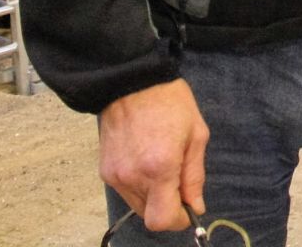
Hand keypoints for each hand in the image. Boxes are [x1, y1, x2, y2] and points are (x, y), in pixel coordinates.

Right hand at [98, 78, 208, 231]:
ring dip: (153, 195)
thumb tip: (196, 207)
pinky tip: (146, 159)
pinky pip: (125, 190)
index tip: (189, 208)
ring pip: (137, 205)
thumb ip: (195, 175)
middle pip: (150, 215)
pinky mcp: (104, 171)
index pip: (162, 220)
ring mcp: (115, 176)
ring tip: (162, 163)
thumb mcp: (196, 134)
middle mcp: (133, 177)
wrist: (133, 80)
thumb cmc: (171, 102)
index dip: (178, 220)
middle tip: (179, 179)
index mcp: (159, 168)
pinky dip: (139, 185)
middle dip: (168, 205)